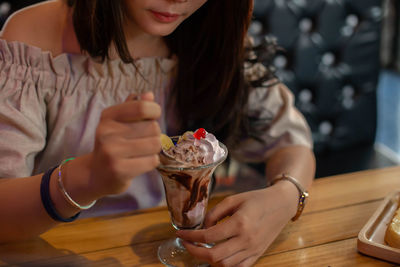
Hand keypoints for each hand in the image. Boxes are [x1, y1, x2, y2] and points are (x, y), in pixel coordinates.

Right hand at [89, 92, 161, 196]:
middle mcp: (107, 132)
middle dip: (154, 134)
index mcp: (108, 116)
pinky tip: (140, 163)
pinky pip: (152, 161)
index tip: (153, 117)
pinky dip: (151, 162)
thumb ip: (134, 107)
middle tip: (143, 140)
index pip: (142, 107)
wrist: (96, 175)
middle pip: (153, 127)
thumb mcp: (119, 122)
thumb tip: (149, 95)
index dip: (155, 111)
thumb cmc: (114, 144)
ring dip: (154, 149)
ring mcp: (112, 152)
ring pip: (155, 144)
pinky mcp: (119, 170)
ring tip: (142, 152)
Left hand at [176, 184, 297, 266]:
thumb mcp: (234, 199)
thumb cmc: (257, 199)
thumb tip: (202, 227)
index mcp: (240, 223)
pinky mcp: (257, 254)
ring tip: (201, 248)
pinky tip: (217, 255)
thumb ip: (215, 213)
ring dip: (209, 259)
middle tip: (187, 243)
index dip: (190, 237)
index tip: (180, 234)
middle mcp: (246, 240)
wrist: (281, 204)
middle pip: (214, 256)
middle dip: (195, 252)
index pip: (208, 237)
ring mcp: (253, 250)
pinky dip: (225, 265)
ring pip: (225, 265)